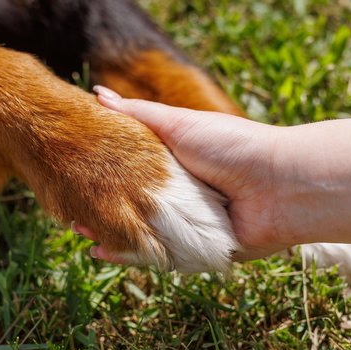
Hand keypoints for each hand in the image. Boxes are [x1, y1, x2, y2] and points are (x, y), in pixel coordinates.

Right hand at [76, 86, 291, 261]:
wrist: (279, 185)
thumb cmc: (232, 146)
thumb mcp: (179, 124)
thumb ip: (138, 114)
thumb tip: (97, 94)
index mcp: (175, 163)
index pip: (130, 170)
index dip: (103, 174)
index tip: (75, 174)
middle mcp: (180, 195)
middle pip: (132, 203)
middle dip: (101, 207)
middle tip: (70, 208)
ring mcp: (187, 224)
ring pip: (141, 231)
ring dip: (111, 231)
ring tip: (79, 227)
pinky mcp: (196, 250)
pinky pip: (160, 255)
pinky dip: (133, 255)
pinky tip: (104, 250)